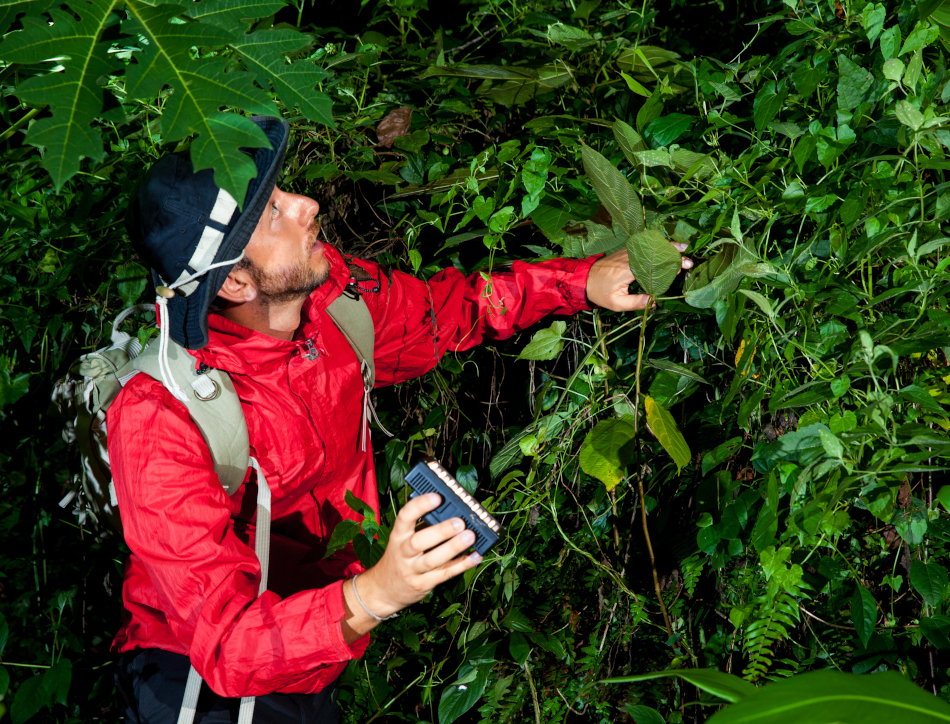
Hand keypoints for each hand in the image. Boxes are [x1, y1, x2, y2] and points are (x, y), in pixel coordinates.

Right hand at [341, 492, 479, 641]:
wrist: (384, 589)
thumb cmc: (400, 557)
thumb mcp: (403, 539)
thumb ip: (422, 526)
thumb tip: (450, 511)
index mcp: (398, 536)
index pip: (404, 517)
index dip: (420, 505)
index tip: (437, 497)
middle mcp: (403, 553)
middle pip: (418, 542)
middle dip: (440, 531)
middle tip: (459, 523)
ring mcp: (412, 571)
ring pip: (432, 560)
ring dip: (453, 548)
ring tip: (470, 537)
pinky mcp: (423, 584)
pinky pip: (444, 574)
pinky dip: (462, 565)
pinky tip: (475, 556)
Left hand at [586, 245, 691, 310]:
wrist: (584, 279)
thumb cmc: (600, 292)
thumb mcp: (616, 303)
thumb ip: (635, 303)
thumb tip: (653, 303)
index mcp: (627, 269)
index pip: (653, 264)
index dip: (669, 264)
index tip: (683, 267)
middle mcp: (629, 257)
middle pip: (655, 252)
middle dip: (673, 254)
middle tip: (689, 260)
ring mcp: (628, 252)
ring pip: (651, 247)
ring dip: (667, 248)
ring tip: (684, 249)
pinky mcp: (626, 252)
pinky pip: (644, 247)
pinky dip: (657, 248)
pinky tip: (668, 248)